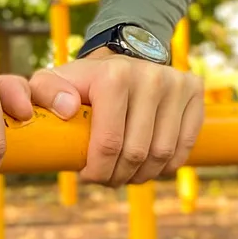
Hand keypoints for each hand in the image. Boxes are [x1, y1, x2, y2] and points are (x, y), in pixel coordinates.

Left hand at [25, 50, 202, 186]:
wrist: (120, 60)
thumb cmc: (82, 82)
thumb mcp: (51, 83)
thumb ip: (42, 93)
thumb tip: (67, 109)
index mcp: (114, 76)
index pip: (109, 144)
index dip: (97, 171)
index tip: (87, 176)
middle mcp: (151, 77)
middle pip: (137, 154)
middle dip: (118, 176)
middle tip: (106, 178)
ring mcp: (176, 83)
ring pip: (163, 155)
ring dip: (142, 175)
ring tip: (125, 174)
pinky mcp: (195, 92)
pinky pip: (184, 147)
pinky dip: (166, 166)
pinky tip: (148, 165)